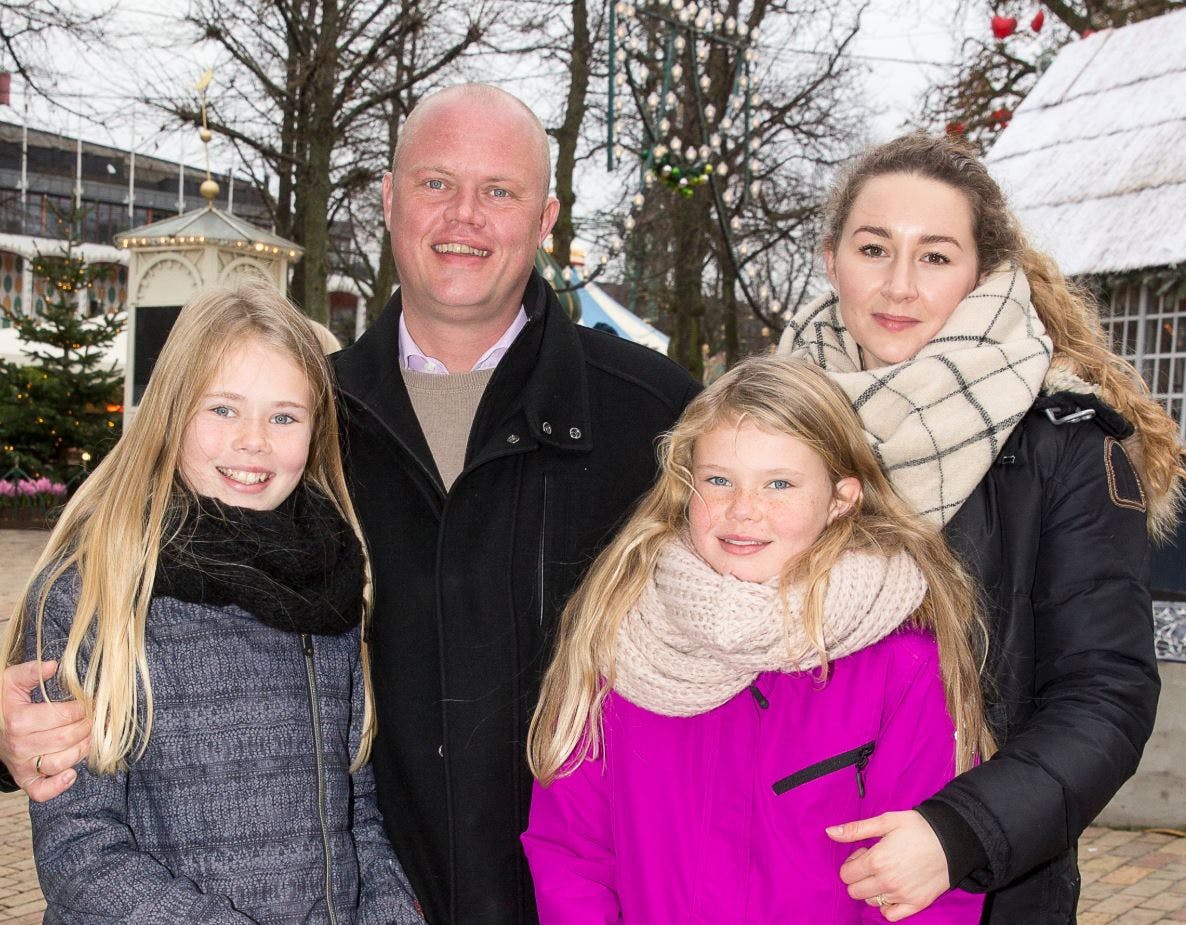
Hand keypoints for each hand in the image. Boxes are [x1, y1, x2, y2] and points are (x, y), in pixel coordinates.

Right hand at [2, 659, 88, 801]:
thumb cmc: (4, 703)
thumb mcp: (10, 681)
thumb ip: (30, 672)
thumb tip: (53, 665)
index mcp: (19, 721)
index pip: (63, 716)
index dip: (82, 708)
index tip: (90, 702)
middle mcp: (20, 746)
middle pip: (66, 738)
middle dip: (87, 726)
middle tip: (95, 718)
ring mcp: (22, 765)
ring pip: (61, 762)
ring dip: (82, 750)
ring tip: (90, 737)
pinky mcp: (24, 779)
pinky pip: (40, 791)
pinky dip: (58, 786)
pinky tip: (71, 774)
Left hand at [826, 810, 948, 920]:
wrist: (952, 840)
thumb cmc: (918, 828)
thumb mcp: (885, 821)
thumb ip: (855, 829)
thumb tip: (830, 832)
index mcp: (876, 860)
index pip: (846, 874)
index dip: (852, 863)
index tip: (864, 853)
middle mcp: (887, 881)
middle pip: (855, 891)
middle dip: (858, 877)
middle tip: (874, 864)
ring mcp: (901, 895)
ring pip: (871, 902)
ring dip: (872, 890)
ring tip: (886, 873)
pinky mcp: (916, 904)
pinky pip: (890, 915)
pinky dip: (887, 906)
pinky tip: (893, 891)